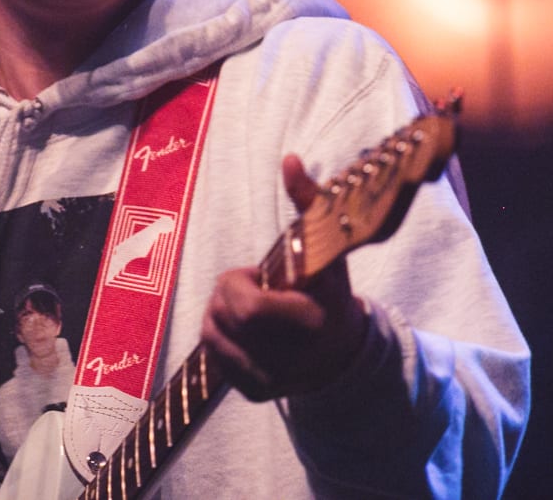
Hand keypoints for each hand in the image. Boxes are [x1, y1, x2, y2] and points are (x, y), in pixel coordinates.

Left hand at [200, 154, 368, 399]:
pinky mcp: (253, 392)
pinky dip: (222, 336)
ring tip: (252, 308)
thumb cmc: (328, 289)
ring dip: (222, 313)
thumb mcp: (325, 248)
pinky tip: (249, 331)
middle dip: (229, 293)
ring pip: (211, 334)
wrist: (342, 354)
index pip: (243, 306)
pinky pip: (213, 355)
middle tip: (253, 288)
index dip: (237, 284)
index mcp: (309, 323)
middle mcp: (290, 361)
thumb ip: (307, 203)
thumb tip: (289, 160)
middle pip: (221, 315)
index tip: (256, 274)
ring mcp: (270, 381)